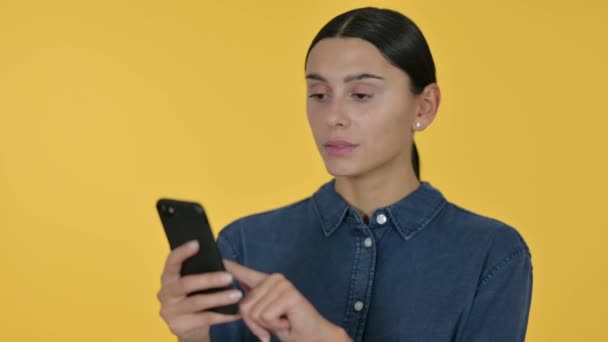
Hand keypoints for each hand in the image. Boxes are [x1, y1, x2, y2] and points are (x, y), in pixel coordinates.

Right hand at [157, 241, 241, 341]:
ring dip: (219, 298)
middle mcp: (165, 294)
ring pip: (197, 302)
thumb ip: (200, 272)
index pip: (171, 262)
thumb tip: (222, 261)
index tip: (197, 244)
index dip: (182, 252)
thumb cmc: (194, 298)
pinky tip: (236, 312)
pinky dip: (223, 316)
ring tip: (237, 295)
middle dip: (209, 279)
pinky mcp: (179, 326)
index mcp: (168, 278)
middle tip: (229, 277)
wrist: (188, 328)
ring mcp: (170, 311)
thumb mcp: (194, 285)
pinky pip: (205, 319)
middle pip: (186, 284)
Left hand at [224, 260, 350, 341]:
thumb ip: (250, 303)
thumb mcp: (262, 315)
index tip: (216, 256)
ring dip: (265, 326)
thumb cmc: (285, 326)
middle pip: (243, 305)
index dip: (228, 266)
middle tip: (270, 326)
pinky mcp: (289, 295)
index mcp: (265, 281)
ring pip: (253, 312)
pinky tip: (287, 322)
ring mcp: (282, 284)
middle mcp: (274, 278)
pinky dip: (275, 326)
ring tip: (281, 322)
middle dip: (254, 324)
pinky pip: (266, 316)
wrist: (310, 337)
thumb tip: (233, 292)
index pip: (243, 271)